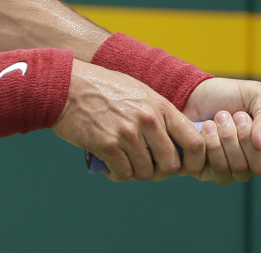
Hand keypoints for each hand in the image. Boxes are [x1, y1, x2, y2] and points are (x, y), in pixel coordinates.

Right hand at [54, 61, 204, 181]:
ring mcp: (127, 133)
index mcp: (159, 106)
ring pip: (145, 172)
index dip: (195, 161)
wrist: (66, 86)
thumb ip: (159, 113)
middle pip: (170, 164)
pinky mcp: (107, 145)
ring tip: (124, 164)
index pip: (194, 142)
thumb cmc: (102, 87)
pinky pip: (122, 173)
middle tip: (147, 168)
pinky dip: (117, 174)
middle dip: (160, 172)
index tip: (183, 166)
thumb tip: (177, 140)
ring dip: (135, 173)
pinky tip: (110, 166)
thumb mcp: (138, 92)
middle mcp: (147, 120)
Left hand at [183, 77, 260, 183]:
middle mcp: (254, 161)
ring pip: (239, 169)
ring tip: (217, 119)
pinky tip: (205, 130)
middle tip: (236, 116)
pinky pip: (216, 171)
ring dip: (227, 138)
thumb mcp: (255, 94)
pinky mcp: (209, 172)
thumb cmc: (226, 95)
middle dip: (246, 138)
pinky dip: (210, 145)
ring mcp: (232, 169)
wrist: (192, 94)